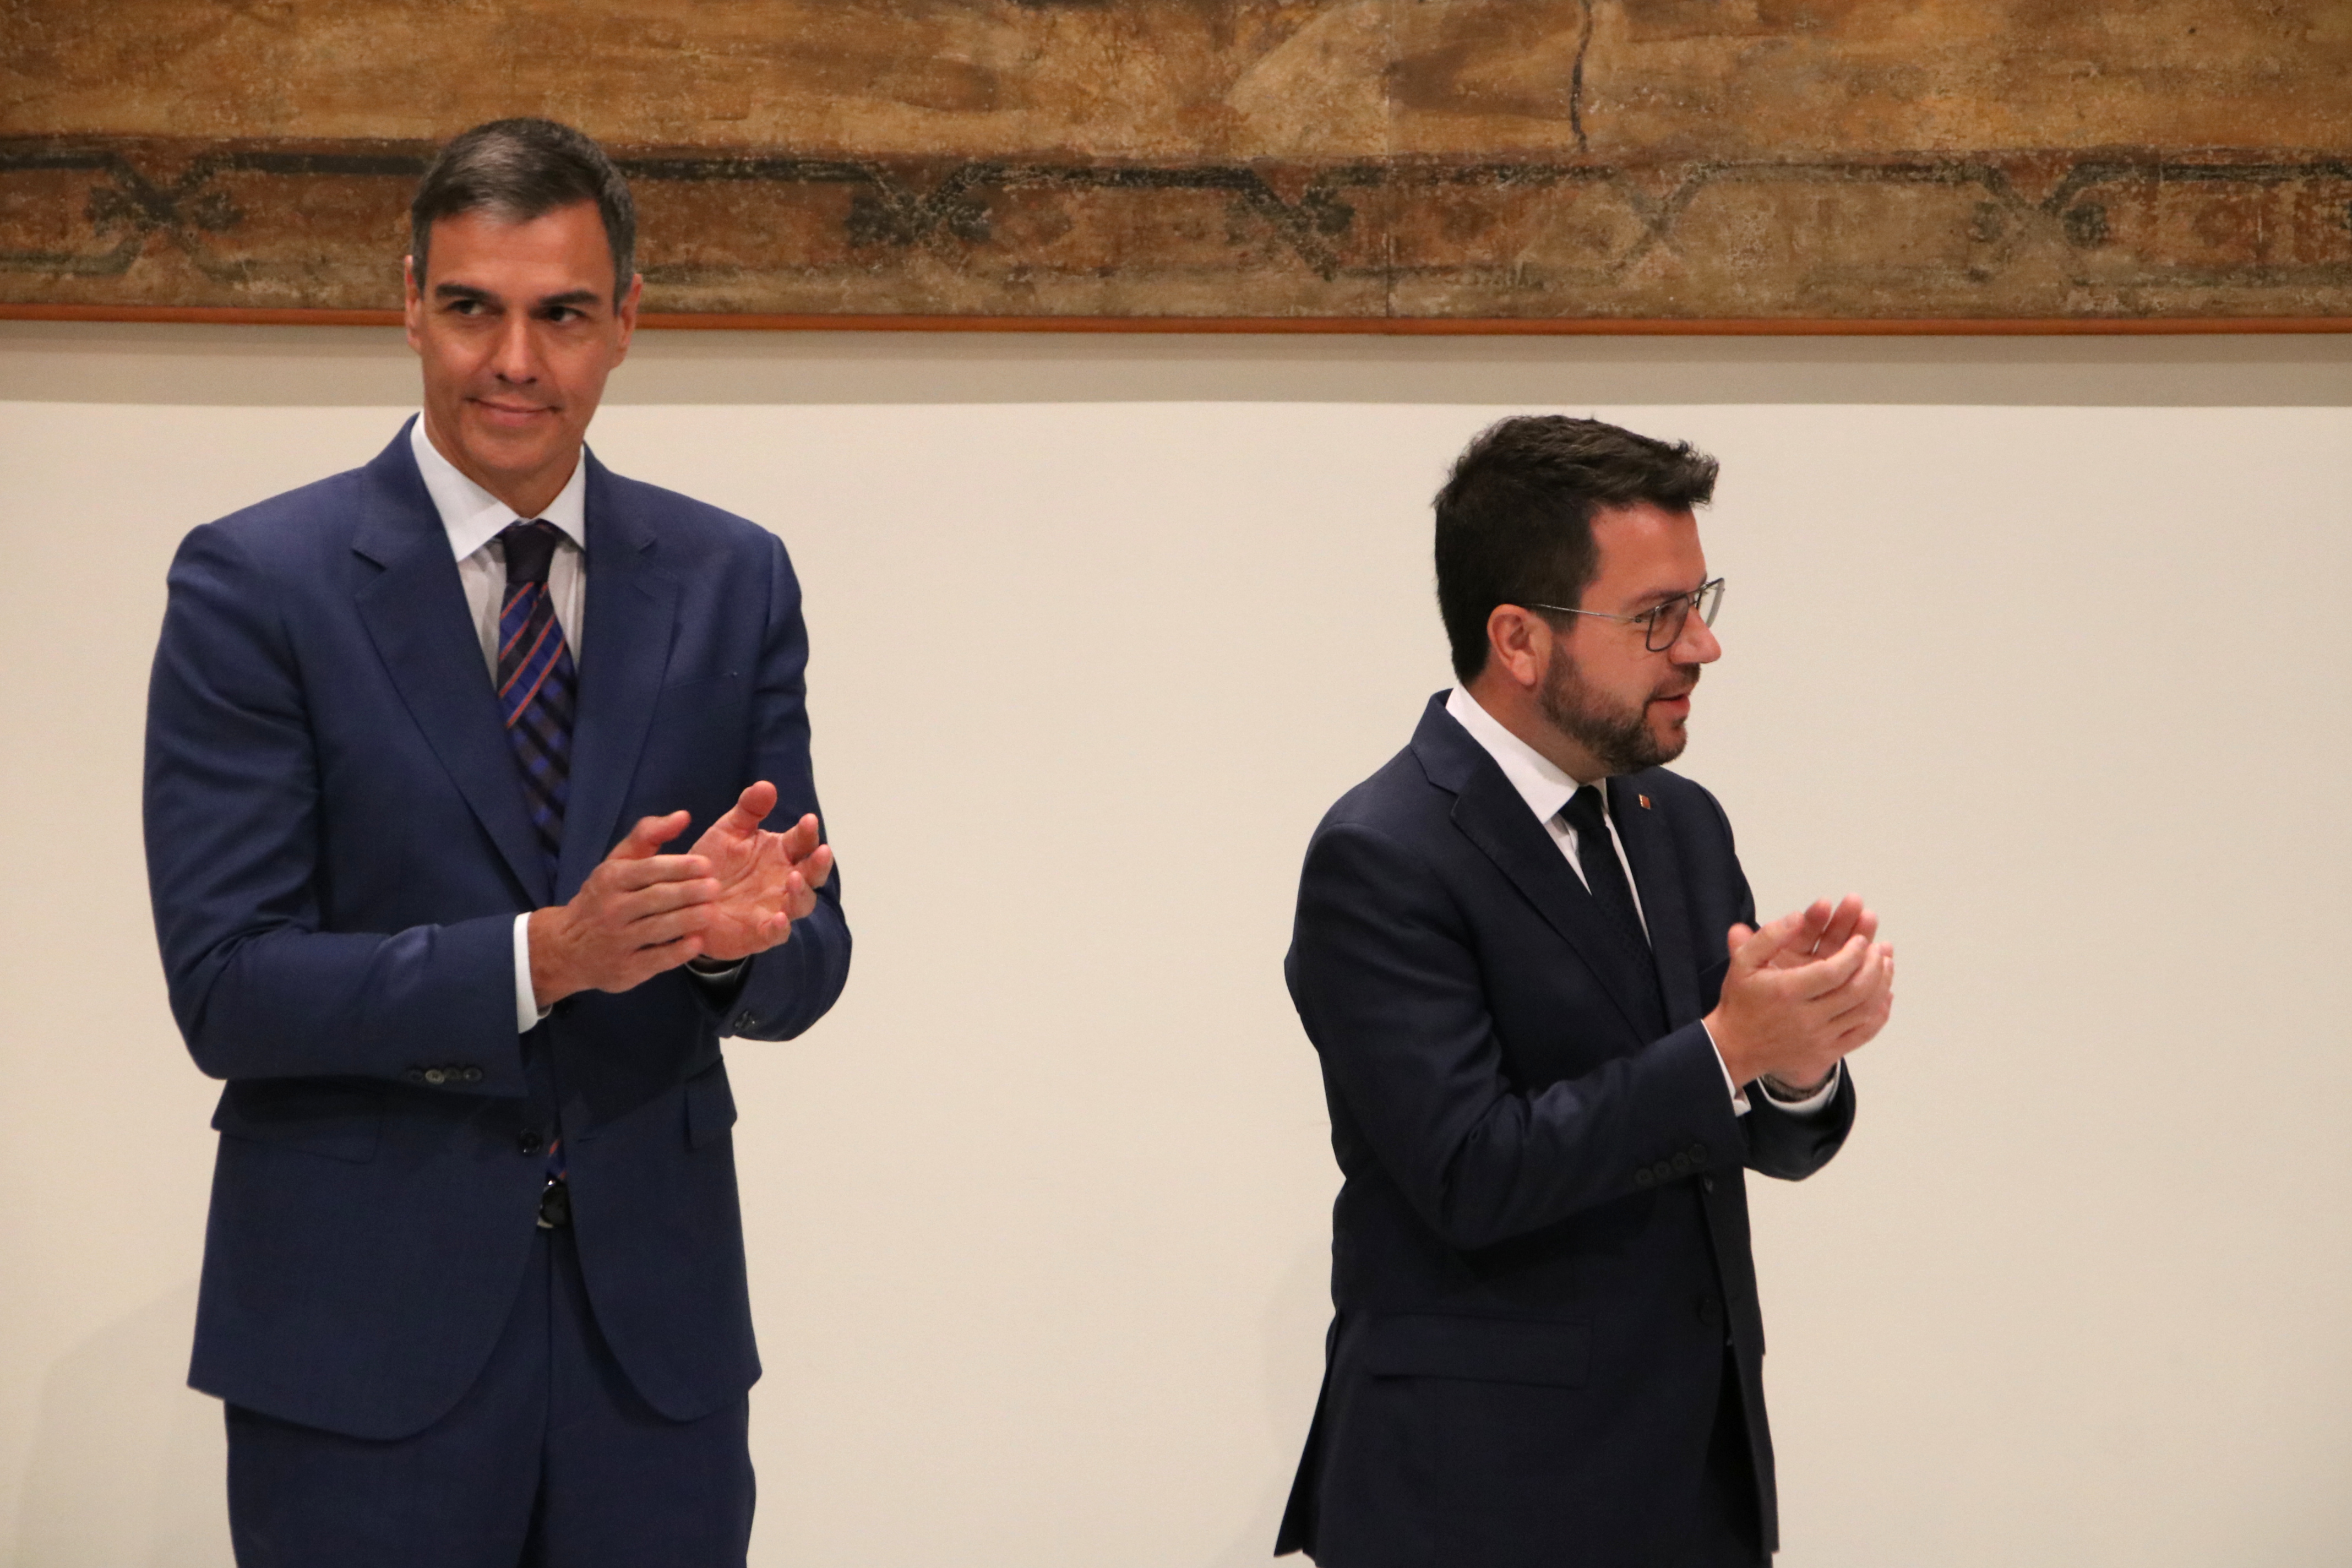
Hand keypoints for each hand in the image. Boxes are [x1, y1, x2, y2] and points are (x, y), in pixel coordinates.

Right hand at [528, 811, 718, 1007]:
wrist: (567, 947)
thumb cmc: (604, 897)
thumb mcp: (618, 862)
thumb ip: (649, 835)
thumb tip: (683, 815)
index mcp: (611, 878)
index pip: (649, 869)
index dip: (680, 866)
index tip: (707, 864)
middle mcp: (612, 909)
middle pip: (656, 898)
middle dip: (689, 892)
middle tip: (716, 888)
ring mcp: (617, 941)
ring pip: (658, 928)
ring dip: (688, 919)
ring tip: (712, 912)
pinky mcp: (625, 969)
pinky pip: (656, 959)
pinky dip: (678, 951)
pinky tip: (697, 942)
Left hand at [684, 781, 835, 963]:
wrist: (686, 901)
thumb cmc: (714, 863)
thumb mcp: (728, 831)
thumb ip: (748, 809)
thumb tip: (768, 785)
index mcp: (781, 853)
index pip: (803, 841)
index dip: (808, 832)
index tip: (808, 820)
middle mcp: (784, 881)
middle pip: (813, 873)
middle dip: (820, 863)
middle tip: (822, 851)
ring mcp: (775, 907)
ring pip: (802, 903)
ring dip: (802, 892)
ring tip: (794, 880)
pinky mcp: (760, 933)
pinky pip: (777, 934)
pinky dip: (780, 928)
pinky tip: (777, 918)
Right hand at [1751, 895, 1880, 1094]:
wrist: (1735, 1048)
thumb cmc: (1742, 1001)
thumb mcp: (1743, 962)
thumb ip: (1769, 936)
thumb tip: (1798, 915)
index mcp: (1787, 992)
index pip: (1833, 972)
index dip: (1854, 953)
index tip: (1861, 940)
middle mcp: (1806, 1018)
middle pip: (1855, 990)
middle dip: (1873, 965)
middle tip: (1878, 948)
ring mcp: (1819, 1038)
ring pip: (1864, 1011)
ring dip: (1881, 984)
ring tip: (1885, 963)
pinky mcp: (1826, 1052)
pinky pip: (1863, 1033)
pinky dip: (1879, 1013)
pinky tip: (1885, 994)